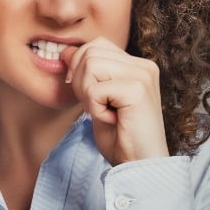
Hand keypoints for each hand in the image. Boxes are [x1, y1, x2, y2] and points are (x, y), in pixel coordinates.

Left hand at [60, 37, 168, 164]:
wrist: (138, 165)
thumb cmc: (119, 137)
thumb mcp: (97, 98)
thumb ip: (87, 73)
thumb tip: (65, 52)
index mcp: (137, 65)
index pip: (96, 44)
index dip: (80, 67)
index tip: (86, 95)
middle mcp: (144, 65)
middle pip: (89, 52)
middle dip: (80, 81)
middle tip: (96, 106)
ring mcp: (143, 76)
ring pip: (90, 65)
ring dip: (87, 94)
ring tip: (104, 112)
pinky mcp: (137, 90)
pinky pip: (95, 89)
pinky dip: (94, 108)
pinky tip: (112, 120)